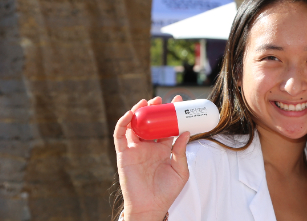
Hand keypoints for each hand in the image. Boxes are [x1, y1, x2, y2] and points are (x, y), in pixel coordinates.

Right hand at [115, 96, 190, 220]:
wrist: (150, 206)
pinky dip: (123, 123)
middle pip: (150, 123)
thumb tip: (186, 132)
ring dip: (139, 112)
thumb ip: (181, 152)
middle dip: (154, 110)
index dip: (171, 114)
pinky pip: (120, 135)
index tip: (179, 101)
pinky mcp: (124, 154)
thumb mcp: (180, 170)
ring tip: (147, 102)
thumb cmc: (166, 191)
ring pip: (135, 125)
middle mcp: (149, 147)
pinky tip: (131, 114)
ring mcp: (135, 149)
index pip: (167, 127)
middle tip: (161, 99)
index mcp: (163, 149)